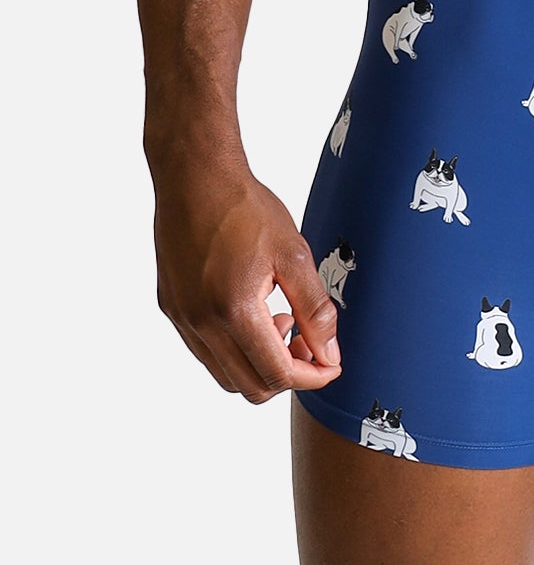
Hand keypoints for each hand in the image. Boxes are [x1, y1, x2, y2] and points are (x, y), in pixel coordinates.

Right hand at [152, 155, 342, 402]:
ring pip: (225, 375)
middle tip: (308, 341)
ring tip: (280, 321)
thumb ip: (314, 309)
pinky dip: (234, 349)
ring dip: (259, 363)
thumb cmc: (244, 207)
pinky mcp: (172, 308)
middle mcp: (201, 323)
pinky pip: (205, 351)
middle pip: (249, 388)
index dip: (313, 376)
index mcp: (234, 311)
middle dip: (287, 374)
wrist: (194, 177)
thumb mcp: (294, 255)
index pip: (277, 374)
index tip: (331, 363)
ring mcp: (182, 319)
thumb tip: (329, 352)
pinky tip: (254, 312)